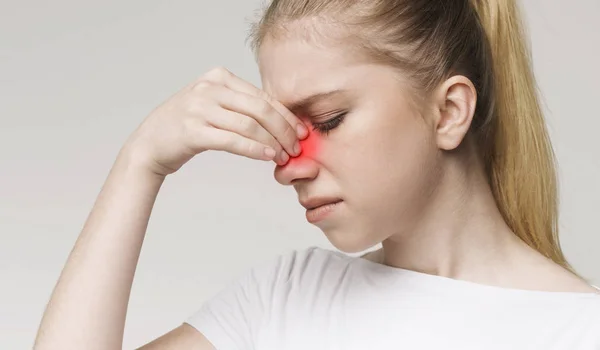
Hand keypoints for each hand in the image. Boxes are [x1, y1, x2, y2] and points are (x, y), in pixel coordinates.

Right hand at [122, 66, 307, 176]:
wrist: (149, 144)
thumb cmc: (186, 127)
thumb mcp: (213, 105)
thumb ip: (241, 106)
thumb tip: (281, 120)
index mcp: (218, 76)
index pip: (262, 96)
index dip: (286, 115)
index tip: (301, 132)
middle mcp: (209, 88)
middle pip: (260, 109)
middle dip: (284, 130)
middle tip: (296, 148)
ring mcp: (199, 108)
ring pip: (250, 125)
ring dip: (273, 142)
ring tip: (284, 156)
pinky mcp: (193, 131)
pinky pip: (234, 140)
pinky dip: (255, 149)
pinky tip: (268, 157)